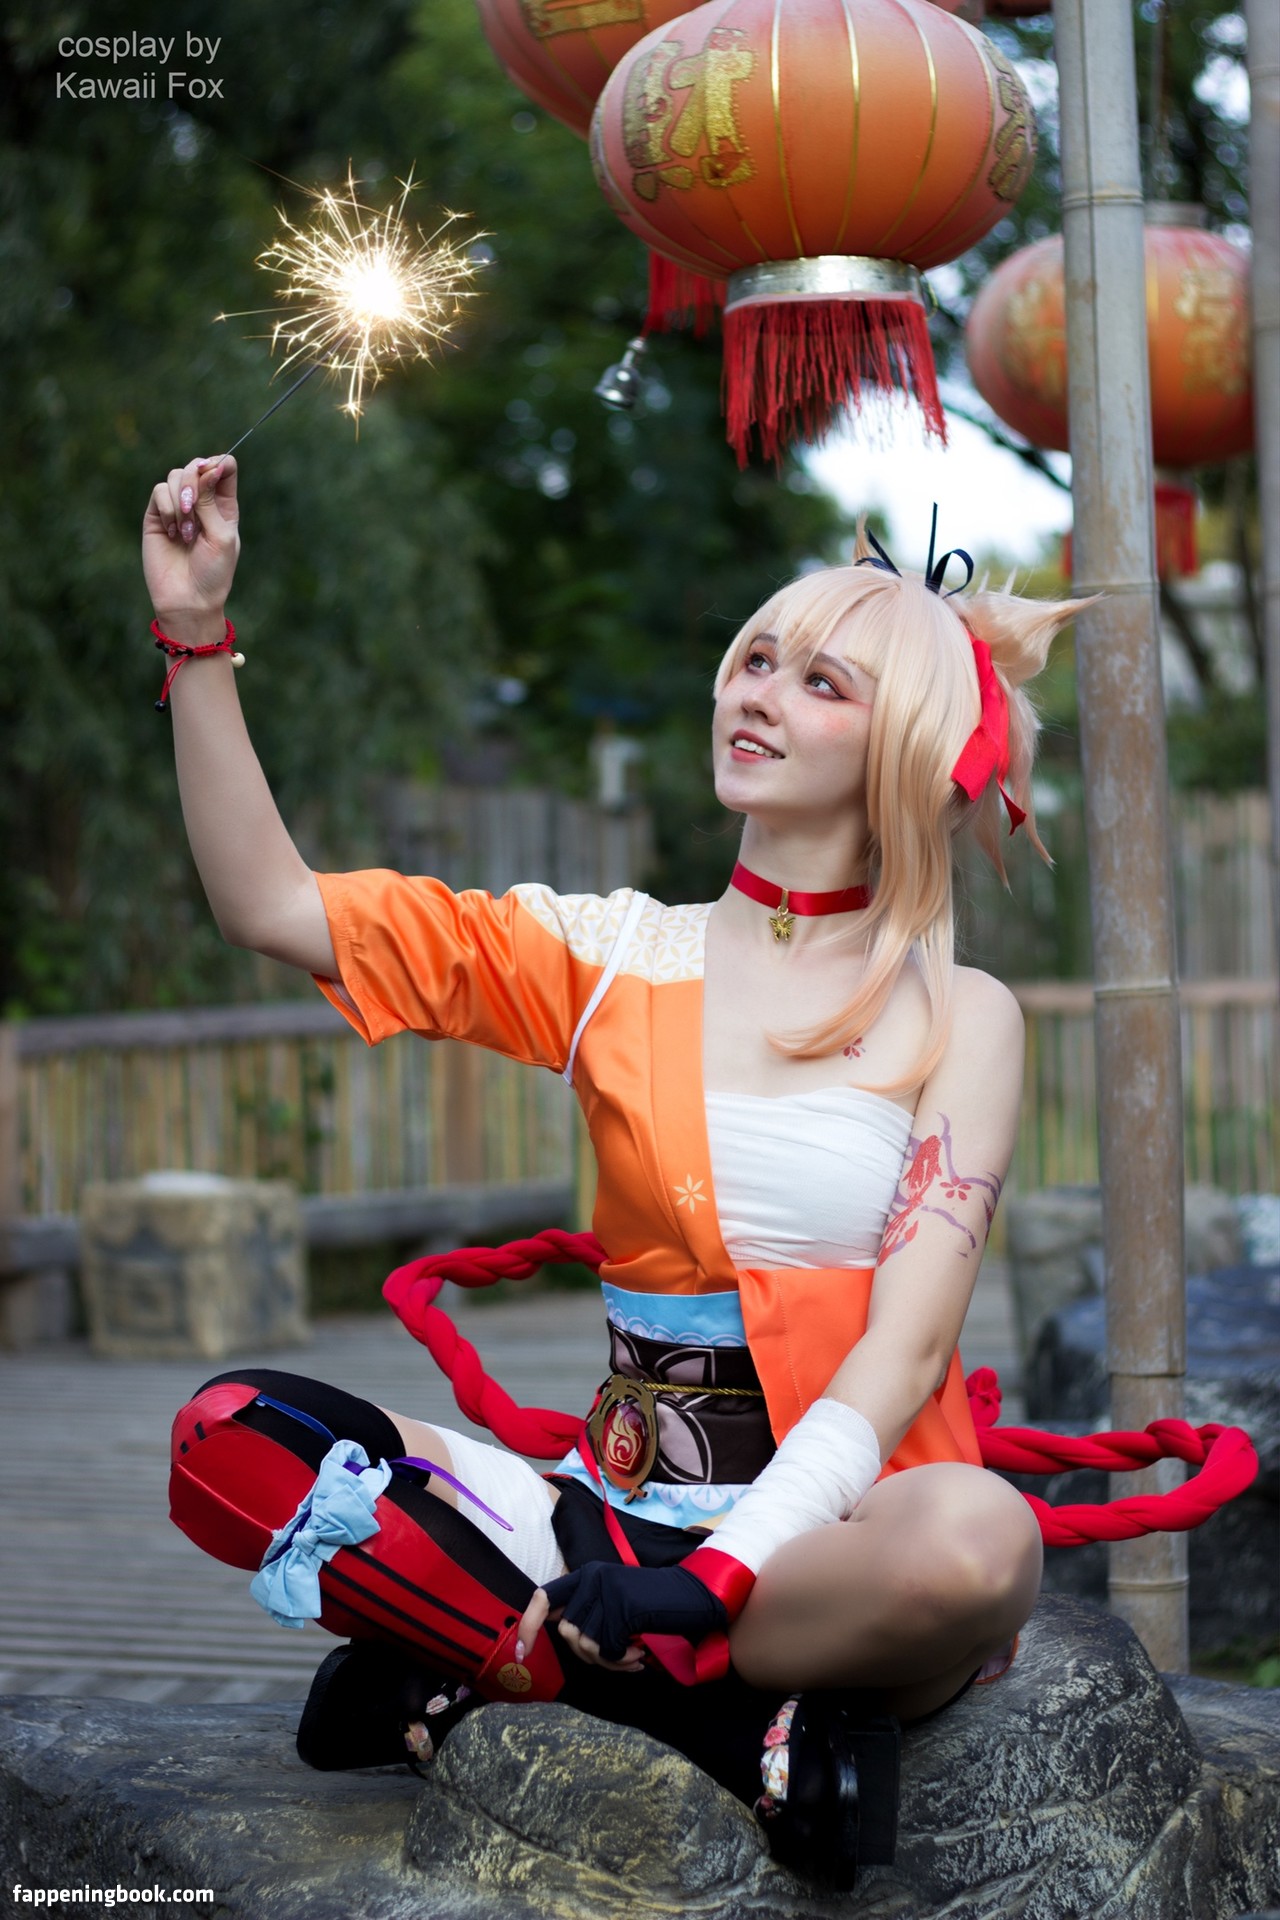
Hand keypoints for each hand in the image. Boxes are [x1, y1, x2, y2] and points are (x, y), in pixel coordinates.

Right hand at [142, 454, 240, 632]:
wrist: (188, 600)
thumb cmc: (213, 573)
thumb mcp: (221, 535)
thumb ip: (211, 501)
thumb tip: (206, 467)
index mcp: (224, 506)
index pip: (223, 467)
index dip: (218, 463)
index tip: (214, 472)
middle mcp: (201, 503)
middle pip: (196, 466)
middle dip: (194, 480)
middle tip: (192, 507)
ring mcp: (178, 508)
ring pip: (175, 475)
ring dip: (180, 499)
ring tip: (186, 532)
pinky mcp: (157, 516)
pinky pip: (159, 492)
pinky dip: (167, 508)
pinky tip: (173, 533)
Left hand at [516, 1561, 728, 1669]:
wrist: (692, 1597)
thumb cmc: (653, 1607)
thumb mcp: (613, 1602)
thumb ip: (585, 1612)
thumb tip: (553, 1631)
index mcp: (586, 1575)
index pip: (543, 1596)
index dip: (529, 1624)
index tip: (523, 1653)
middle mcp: (592, 1577)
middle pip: (569, 1632)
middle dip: (590, 1654)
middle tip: (618, 1658)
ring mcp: (607, 1589)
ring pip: (587, 1643)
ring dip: (609, 1660)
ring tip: (631, 1656)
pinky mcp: (623, 1605)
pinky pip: (608, 1648)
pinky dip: (622, 1660)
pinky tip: (639, 1654)